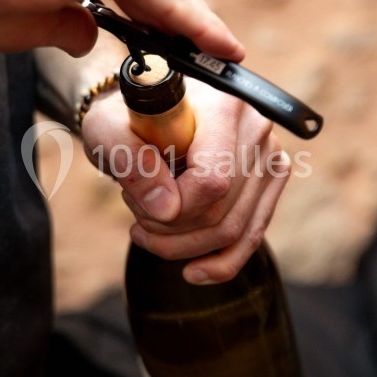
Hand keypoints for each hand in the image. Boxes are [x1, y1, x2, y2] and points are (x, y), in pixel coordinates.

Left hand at [82, 79, 290, 283]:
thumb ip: (130, 161)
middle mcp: (256, 128)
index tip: (135, 200)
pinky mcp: (271, 179)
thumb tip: (166, 208)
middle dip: (170, 229)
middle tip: (136, 213)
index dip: (172, 207)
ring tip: (148, 226)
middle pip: (222, 211)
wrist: (143, 114)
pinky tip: (193, 272)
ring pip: (236, 230)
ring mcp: (269, 155)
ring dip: (184, 245)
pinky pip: (252, 235)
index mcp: (223, 105)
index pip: (212, 181)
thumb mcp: (106, 131)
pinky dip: (221, 262)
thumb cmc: (123, 119)